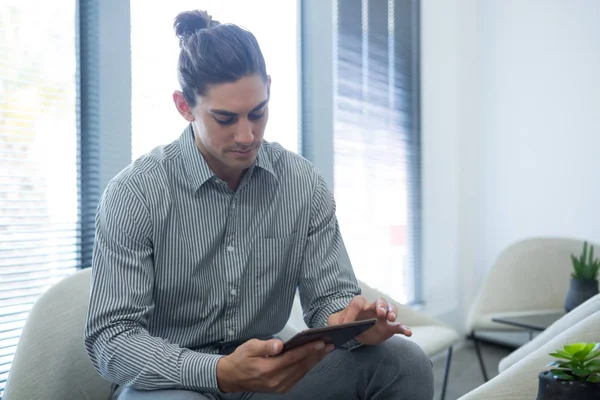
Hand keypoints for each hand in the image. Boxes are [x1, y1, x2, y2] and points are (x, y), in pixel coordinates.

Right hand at [216, 338, 333, 392]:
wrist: (233, 377)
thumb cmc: (241, 359)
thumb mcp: (249, 347)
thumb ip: (265, 346)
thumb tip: (278, 345)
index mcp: (267, 369)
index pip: (293, 358)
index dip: (308, 349)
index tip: (320, 342)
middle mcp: (275, 381)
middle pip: (301, 366)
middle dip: (316, 354)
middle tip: (329, 344)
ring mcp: (279, 386)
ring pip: (302, 372)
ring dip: (315, 361)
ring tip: (325, 350)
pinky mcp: (281, 388)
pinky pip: (298, 377)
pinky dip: (308, 367)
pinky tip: (314, 359)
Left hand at [327, 296, 411, 344]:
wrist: (352, 332)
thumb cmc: (343, 324)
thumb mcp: (334, 322)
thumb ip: (333, 321)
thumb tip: (339, 324)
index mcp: (359, 305)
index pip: (357, 303)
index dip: (352, 312)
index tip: (347, 324)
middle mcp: (373, 308)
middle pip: (379, 301)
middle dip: (381, 306)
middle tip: (380, 313)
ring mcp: (382, 318)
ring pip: (391, 309)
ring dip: (392, 312)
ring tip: (391, 318)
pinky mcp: (388, 328)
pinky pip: (399, 326)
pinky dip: (405, 328)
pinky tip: (408, 333)